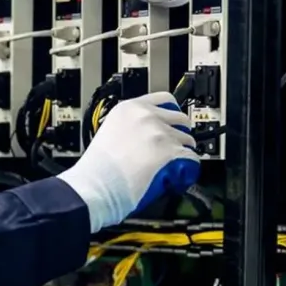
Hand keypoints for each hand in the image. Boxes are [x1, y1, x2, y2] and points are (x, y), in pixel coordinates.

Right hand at [58, 91, 200, 232]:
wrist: (94, 187)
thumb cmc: (96, 170)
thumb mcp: (109, 132)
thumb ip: (130, 127)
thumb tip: (147, 135)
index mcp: (128, 108)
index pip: (164, 99)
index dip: (172, 113)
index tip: (173, 122)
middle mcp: (145, 116)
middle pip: (180, 118)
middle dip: (180, 134)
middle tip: (174, 148)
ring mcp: (159, 133)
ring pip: (187, 140)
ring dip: (182, 153)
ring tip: (171, 166)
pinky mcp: (169, 152)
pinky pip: (191, 159)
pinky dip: (187, 169)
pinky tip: (176, 176)